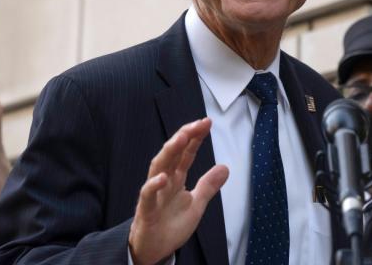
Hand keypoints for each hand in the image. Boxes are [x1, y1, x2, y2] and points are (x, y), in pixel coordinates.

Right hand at [128, 118, 228, 264]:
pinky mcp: (146, 210)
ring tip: (182, 138)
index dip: (195, 138)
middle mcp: (163, 182)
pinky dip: (153, 185)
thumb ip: (208, 186)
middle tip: (197, 124)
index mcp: (175, 179)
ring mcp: (154, 194)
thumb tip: (225, 167)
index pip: (185, 154)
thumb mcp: (196, 204)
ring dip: (169, 152)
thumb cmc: (170, 225)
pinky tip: (163, 177)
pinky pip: (147, 195)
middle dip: (184, 137)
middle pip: (172, 154)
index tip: (206, 123)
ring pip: (158, 167)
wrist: (153, 249)